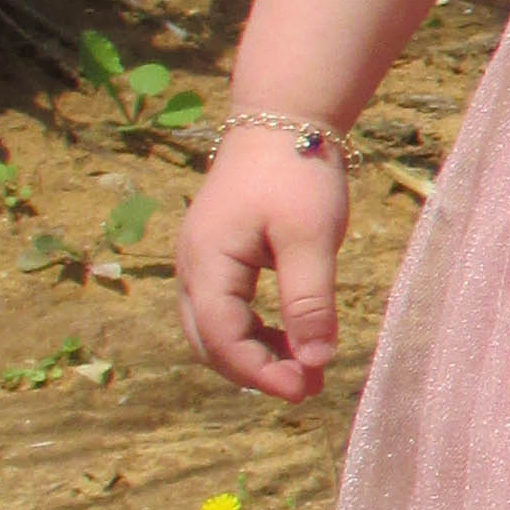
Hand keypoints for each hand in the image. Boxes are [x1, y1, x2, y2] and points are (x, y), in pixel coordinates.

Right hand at [175, 132, 352, 401]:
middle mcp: (192, 267)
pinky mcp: (219, 256)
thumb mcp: (310, 238)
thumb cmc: (296, 172)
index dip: (259, 372)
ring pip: (215, 328)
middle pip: (209, 341)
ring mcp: (201, 261)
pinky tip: (294, 339)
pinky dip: (256, 331)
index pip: (222, 337)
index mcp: (207, 263)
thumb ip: (309, 300)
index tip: (304, 389)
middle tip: (308, 388)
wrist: (283, 119)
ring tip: (307, 371)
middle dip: (254, 371)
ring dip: (255, 354)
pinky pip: (227, 309)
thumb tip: (316, 360)